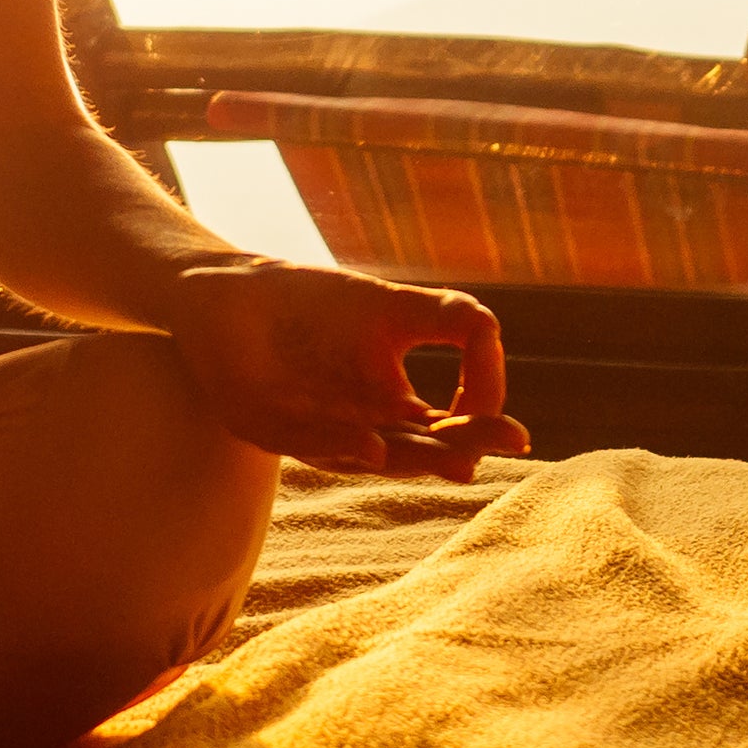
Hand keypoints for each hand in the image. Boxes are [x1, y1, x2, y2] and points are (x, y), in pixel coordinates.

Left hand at [159, 259, 529, 480]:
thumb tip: (494, 336)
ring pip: (359, 455)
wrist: (233, 288)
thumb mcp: (396, 309)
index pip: (439, 435)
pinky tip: (374, 444)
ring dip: (404, 457)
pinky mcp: (255, 419)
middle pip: (408, 453)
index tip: (514, 432)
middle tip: (495, 450)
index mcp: (384, 413)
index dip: (478, 436)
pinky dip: (339, 443)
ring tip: (452, 459)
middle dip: (450, 454)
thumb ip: (449, 321)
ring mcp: (301, 430)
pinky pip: (300, 439)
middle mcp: (348, 432)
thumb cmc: (316, 303)